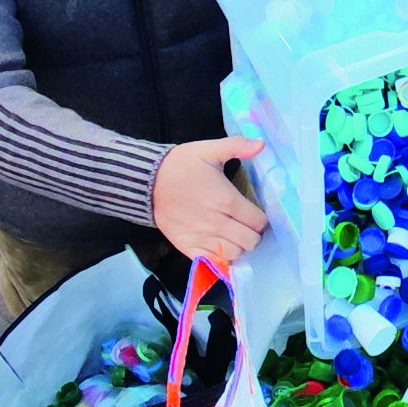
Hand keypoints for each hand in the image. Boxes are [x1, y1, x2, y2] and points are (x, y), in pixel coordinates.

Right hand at [152, 136, 267, 263]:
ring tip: (233, 236)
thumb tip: (261, 143)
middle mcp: (217, 222)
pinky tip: (220, 247)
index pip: (258, 221)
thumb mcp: (209, 150)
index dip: (261, 219)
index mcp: (227, 200)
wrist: (146, 181)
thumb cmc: (180, 165)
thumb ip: (236, 146)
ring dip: (238, 246)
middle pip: (250, 241)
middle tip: (246, 226)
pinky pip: (213, 263)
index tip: (255, 214)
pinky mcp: (188, 247)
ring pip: (235, 254)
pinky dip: (221, 259)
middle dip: (253, 234)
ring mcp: (202, 237)